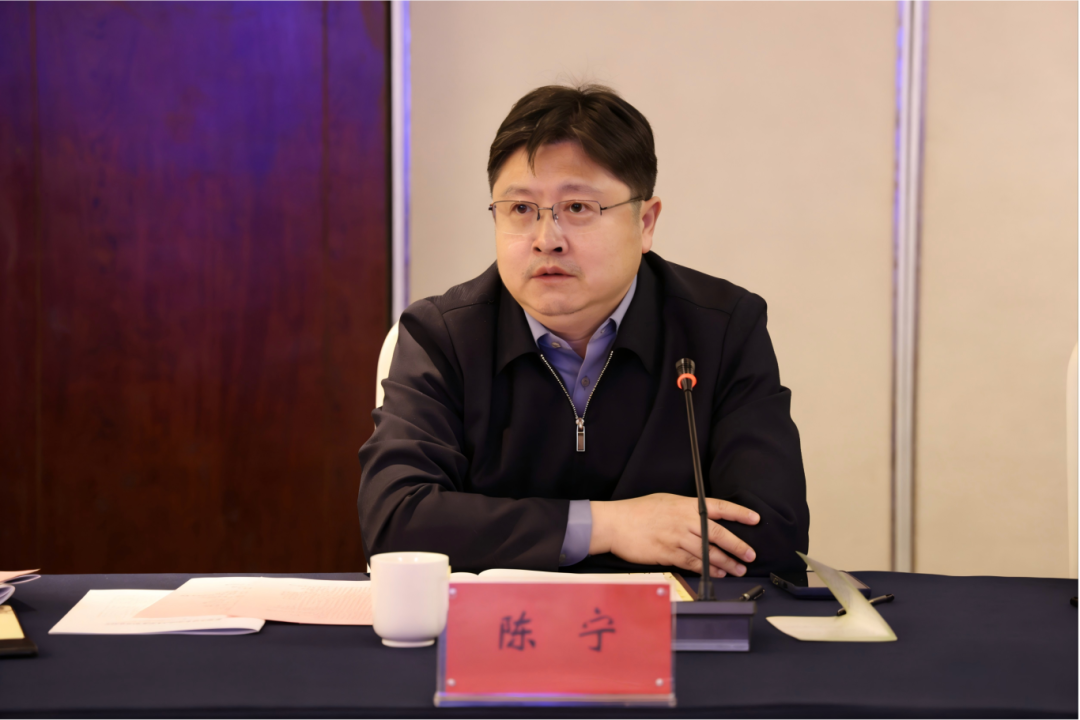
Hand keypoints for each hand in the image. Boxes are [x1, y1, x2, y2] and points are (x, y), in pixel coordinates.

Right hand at [588, 493, 758, 576]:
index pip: (719, 507)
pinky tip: (717, 573)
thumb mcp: (665, 501)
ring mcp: (677, 538)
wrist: (615, 524)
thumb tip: (704, 518)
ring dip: (726, 562)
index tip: (755, 519)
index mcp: (686, 504)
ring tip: (738, 569)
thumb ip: (686, 509)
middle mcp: (684, 520)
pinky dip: (707, 569)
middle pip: (718, 534)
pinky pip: (693, 563)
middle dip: (737, 546)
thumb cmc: (638, 511)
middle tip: (750, 555)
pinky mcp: (668, 554)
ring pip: (708, 552)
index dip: (739, 513)